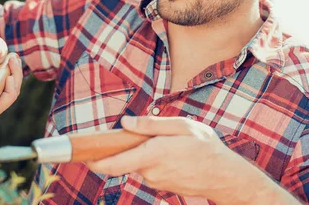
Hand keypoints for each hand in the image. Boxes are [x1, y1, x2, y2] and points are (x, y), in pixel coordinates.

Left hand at [86, 116, 236, 198]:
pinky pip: (149, 170)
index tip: (83, 157)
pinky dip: (153, 160)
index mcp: (154, 153)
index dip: (97, 161)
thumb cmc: (206, 147)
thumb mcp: (183, 126)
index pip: (116, 163)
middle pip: (126, 160)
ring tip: (167, 143)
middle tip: (137, 134)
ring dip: (143, 153)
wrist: (225, 176)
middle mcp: (152, 171)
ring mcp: (157, 181)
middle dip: (125, 148)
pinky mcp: (162, 186)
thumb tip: (126, 122)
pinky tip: (172, 154)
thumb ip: (152, 124)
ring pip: (138, 164)